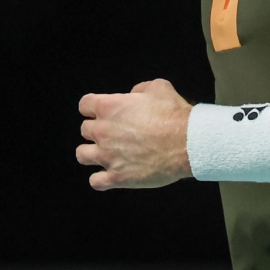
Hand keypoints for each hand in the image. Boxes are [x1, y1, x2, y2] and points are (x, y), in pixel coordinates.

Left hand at [76, 80, 192, 190]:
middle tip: (112, 133)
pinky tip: (111, 175)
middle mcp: (103, 131)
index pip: (84, 105)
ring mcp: (107, 156)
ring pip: (82, 155)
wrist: (188, 143)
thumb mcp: (159, 88)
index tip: (100, 112)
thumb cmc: (174, 116)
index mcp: (109, 107)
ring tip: (106, 154)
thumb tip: (133, 96)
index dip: (92, 108)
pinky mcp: (117, 177)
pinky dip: (101, 179)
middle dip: (96, 130)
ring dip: (92, 153)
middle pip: (84, 130)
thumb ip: (140, 89)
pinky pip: (95, 181)